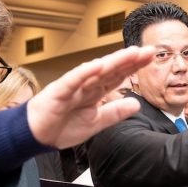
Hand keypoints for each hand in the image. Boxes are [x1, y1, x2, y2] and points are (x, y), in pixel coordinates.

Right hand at [27, 46, 155, 148]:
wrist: (36, 137)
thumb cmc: (61, 127)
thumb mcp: (95, 123)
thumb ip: (115, 113)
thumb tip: (136, 104)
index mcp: (94, 91)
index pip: (118, 76)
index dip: (134, 66)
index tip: (150, 57)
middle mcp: (86, 85)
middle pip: (111, 69)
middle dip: (130, 60)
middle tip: (149, 50)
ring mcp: (73, 86)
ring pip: (96, 71)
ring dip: (113, 61)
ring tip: (131, 53)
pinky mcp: (59, 91)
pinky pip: (73, 79)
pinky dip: (85, 72)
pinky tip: (98, 64)